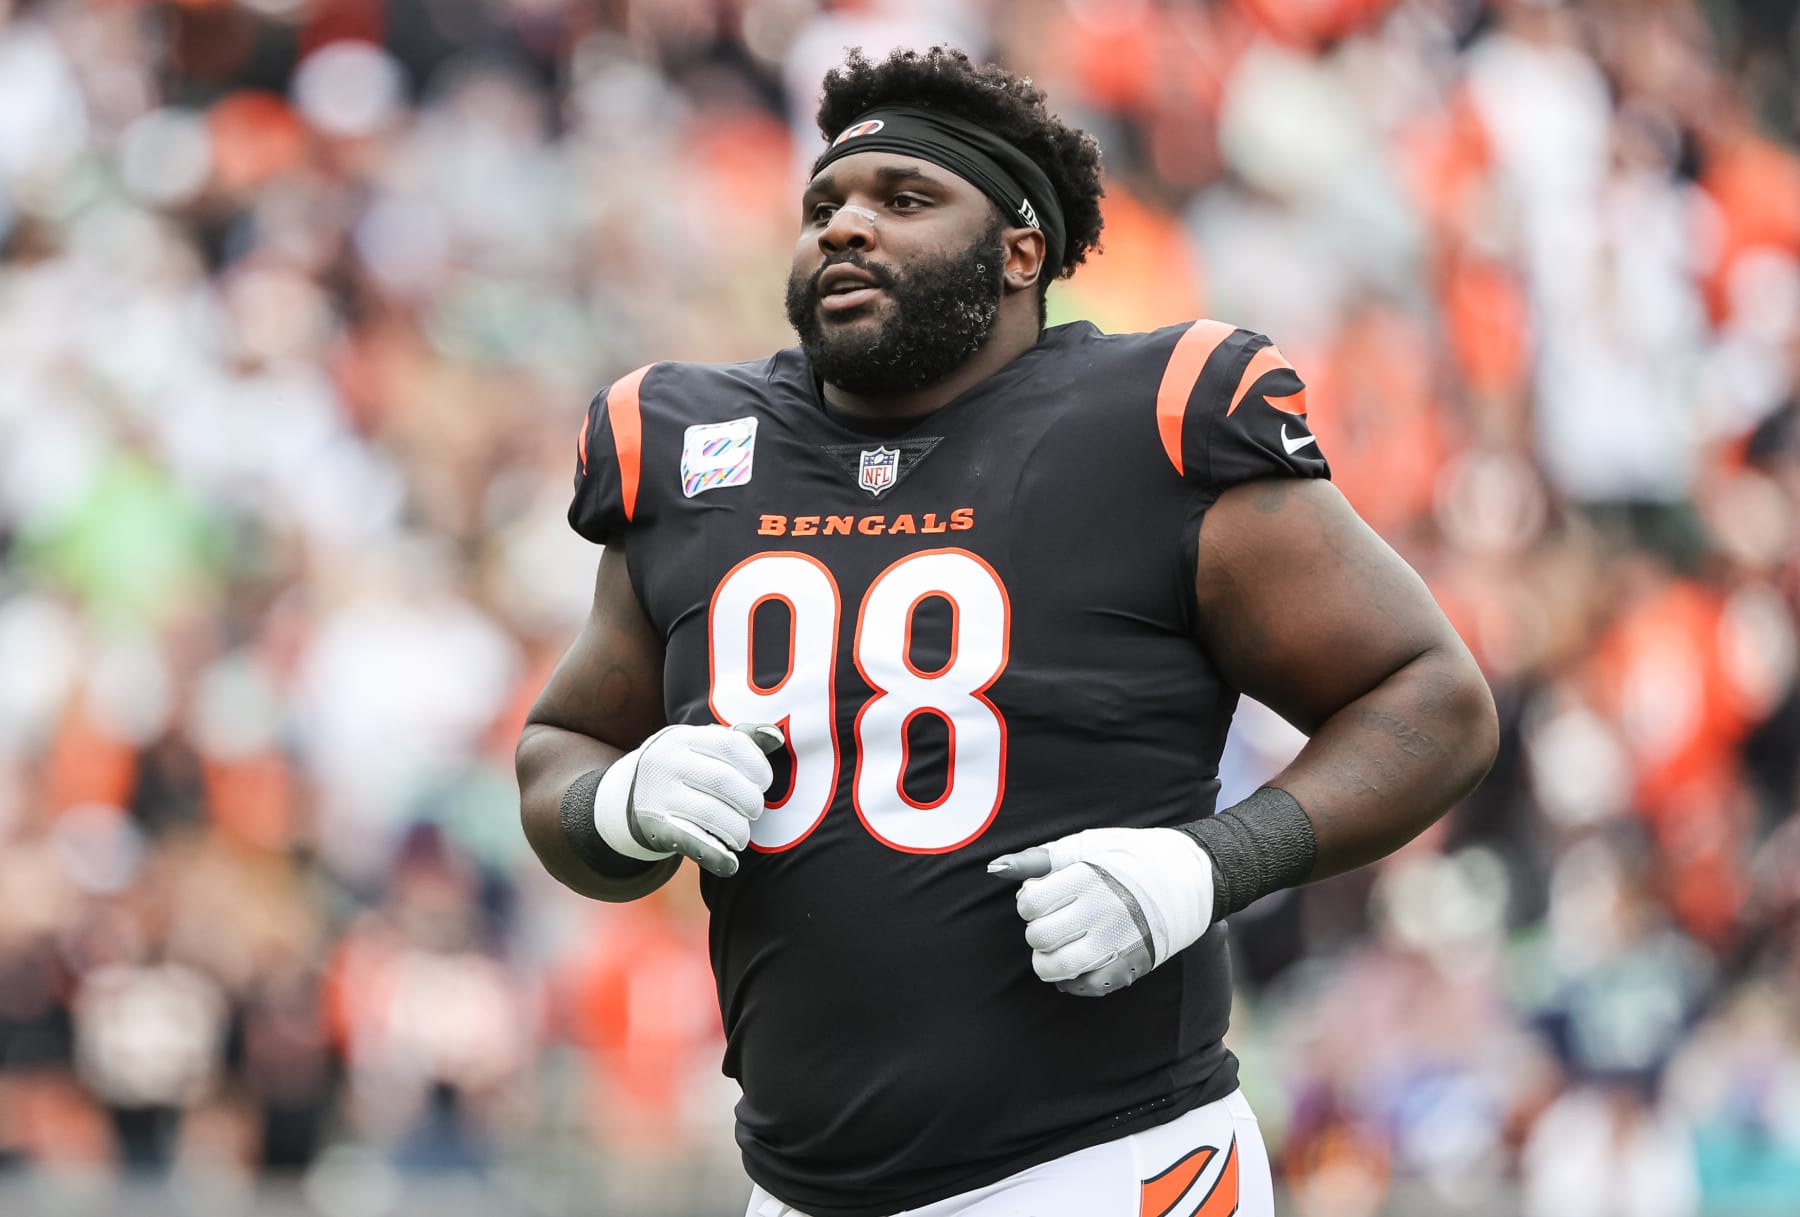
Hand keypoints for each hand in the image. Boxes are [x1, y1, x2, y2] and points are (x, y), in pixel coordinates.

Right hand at [594, 723, 783, 876]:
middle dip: (751, 801)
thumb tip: (777, 737)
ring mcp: (658, 797)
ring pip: (713, 815)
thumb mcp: (699, 747)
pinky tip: (730, 864)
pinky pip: (694, 844)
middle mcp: (666, 763)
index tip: (763, 782)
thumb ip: (740, 740)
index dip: (757, 766)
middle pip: (726, 782)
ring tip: (740, 835)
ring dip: (738, 830)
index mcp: (682, 737)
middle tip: (753, 810)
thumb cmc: (679, 769)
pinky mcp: (655, 830)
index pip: (732, 746)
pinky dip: (718, 857)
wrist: (622, 799)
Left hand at [988, 828, 1214, 996]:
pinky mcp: (1131, 967)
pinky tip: (1077, 961)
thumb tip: (995, 869)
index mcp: (1090, 878)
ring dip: (1047, 960)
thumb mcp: (1087, 845)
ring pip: (1057, 968)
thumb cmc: (1131, 856)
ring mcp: (1118, 944)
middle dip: (1037, 931)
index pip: (1031, 904)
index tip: (1043, 895)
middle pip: (1040, 937)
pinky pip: (1084, 986)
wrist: (1191, 878)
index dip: (1029, 900)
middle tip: (1051, 921)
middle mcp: (1104, 912)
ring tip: (1058, 945)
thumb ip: (1039, 859)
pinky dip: (1070, 980)